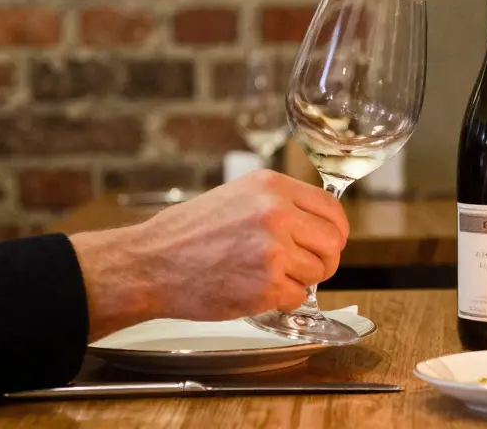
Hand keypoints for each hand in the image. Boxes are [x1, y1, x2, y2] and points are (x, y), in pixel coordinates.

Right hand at [71, 170, 349, 339]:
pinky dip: (282, 300)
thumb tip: (317, 221)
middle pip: (333, 242)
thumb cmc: (189, 233)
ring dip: (300, 280)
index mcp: (272, 186)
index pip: (331, 209)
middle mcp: (277, 212)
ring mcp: (273, 249)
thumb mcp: (238, 196)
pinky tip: (255, 290)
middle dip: (323, 259)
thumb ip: (280, 203)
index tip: (331, 242)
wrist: (150, 263)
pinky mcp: (266, 284)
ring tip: (267, 276)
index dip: (336, 231)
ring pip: (318, 271)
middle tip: (303, 267)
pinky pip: (298, 296)